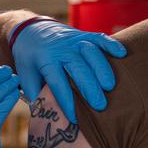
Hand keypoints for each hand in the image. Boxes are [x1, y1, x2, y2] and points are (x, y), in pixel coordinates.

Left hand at [11, 20, 125, 122]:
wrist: (32, 30)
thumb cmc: (30, 58)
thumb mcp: (25, 75)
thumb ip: (35, 93)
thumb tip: (46, 114)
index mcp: (45, 59)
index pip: (57, 82)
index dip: (66, 100)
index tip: (74, 117)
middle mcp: (61, 48)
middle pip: (78, 68)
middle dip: (90, 87)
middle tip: (99, 106)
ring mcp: (74, 40)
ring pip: (91, 52)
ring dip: (102, 69)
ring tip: (110, 87)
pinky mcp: (84, 34)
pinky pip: (100, 37)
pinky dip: (111, 44)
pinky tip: (122, 55)